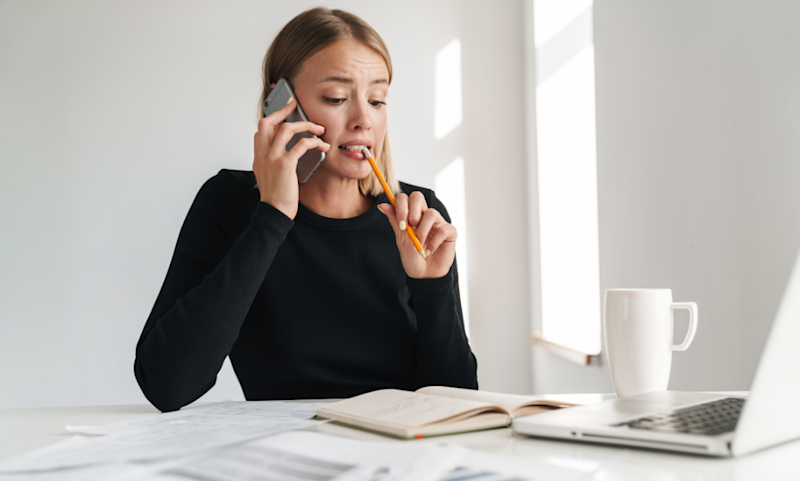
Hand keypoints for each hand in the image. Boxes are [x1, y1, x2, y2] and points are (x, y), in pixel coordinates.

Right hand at [253, 98, 329, 218]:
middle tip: (295, 105)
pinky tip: (323, 145)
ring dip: (305, 125)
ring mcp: (272, 158)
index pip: (261, 129)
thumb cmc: (276, 198)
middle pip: (268, 122)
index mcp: (258, 156)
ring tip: (319, 128)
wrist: (274, 213)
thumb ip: (274, 162)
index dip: (273, 117)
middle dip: (283, 110)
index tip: (283, 110)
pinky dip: (314, 142)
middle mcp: (262, 154)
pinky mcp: (284, 164)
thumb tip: (290, 152)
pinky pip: (301, 145)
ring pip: (287, 129)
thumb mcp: (271, 176)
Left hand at [377, 192, 456, 278]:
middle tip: (409, 227)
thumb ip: (395, 221)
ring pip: (431, 213)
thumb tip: (382, 205)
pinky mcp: (450, 232)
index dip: (401, 206)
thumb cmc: (412, 257)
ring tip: (419, 243)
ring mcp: (438, 222)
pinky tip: (429, 251)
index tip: (401, 224)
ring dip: (422, 230)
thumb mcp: (401, 239)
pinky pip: (443, 229)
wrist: (424, 275)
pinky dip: (434, 242)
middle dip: (411, 211)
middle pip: (418, 196)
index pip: (406, 198)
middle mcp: (425, 215)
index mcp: (412, 215)